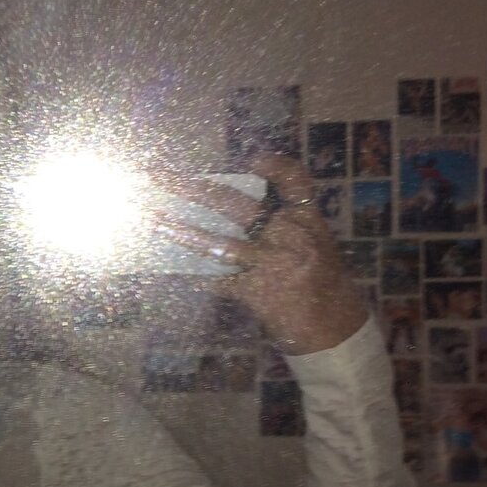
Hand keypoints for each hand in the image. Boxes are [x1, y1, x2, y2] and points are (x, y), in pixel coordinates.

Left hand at [153, 153, 367, 354]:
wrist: (333, 327)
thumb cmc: (320, 279)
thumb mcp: (315, 242)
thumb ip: (284, 220)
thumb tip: (228, 202)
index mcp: (307, 221)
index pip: (294, 181)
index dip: (274, 167)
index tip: (251, 158)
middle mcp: (289, 238)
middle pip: (237, 205)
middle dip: (193, 189)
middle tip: (160, 176)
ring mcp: (272, 266)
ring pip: (220, 244)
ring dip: (182, 232)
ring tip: (152, 221)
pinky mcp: (257, 293)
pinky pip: (218, 280)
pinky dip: (195, 274)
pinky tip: (171, 265)